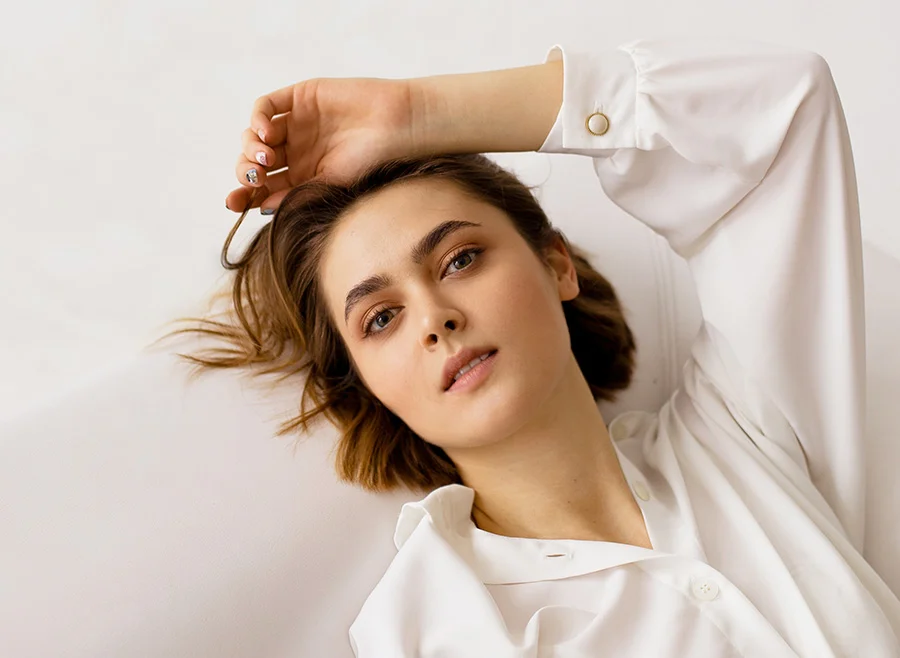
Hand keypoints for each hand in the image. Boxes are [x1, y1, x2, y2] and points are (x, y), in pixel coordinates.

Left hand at [225, 76, 419, 212]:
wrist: (396, 126)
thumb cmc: (371, 161)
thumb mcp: (330, 185)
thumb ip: (295, 194)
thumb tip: (260, 206)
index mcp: (302, 175)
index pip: (264, 186)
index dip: (244, 194)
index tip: (233, 203)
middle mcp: (295, 150)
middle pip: (253, 161)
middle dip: (246, 171)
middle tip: (256, 177)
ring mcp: (296, 123)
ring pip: (254, 135)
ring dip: (250, 148)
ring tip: (266, 158)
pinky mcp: (299, 97)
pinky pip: (265, 107)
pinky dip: (258, 119)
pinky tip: (266, 133)